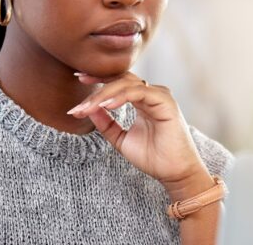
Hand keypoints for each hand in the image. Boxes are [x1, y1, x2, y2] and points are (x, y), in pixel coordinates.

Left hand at [67, 71, 211, 198]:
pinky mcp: (165, 102)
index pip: (118, 81)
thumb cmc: (153, 158)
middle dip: (96, 88)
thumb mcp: (121, 139)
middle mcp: (151, 94)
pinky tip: (106, 105)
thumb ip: (106, 124)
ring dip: (104, 95)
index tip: (78, 80)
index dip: (98, 79)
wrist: (174, 174)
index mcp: (142, 100)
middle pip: (120, 79)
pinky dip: (120, 96)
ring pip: (127, 83)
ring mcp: (159, 95)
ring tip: (87, 108)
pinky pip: (139, 92)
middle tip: (78, 105)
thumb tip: (88, 109)